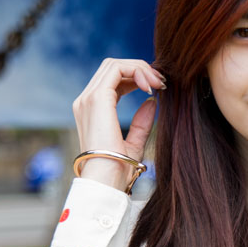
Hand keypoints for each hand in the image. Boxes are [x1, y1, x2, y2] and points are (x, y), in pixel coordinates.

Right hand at [71, 58, 165, 190]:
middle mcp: (85, 101)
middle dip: (139, 69)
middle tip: (162, 82)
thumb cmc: (118, 170)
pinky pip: (116, 70)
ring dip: (140, 68)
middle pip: (113, 68)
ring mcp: (88, 99)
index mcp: (92, 111)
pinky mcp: (96, 100)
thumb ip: (141, 122)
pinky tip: (151, 86)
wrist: (106, 181)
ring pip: (114, 64)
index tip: (159, 86)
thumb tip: (152, 101)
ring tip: (159, 83)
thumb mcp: (134, 144)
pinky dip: (136, 71)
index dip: (137, 76)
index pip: (113, 79)